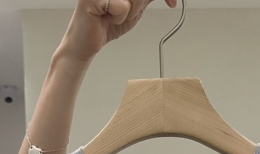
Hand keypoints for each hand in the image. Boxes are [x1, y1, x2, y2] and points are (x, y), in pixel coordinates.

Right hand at [59, 0, 177, 64]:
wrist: (87, 43)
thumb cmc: (107, 24)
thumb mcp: (135, 7)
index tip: (171, 2)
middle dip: (140, 4)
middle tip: (129, 12)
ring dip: (130, 11)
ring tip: (113, 15)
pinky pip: (122, 6)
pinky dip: (118, 17)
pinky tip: (105, 17)